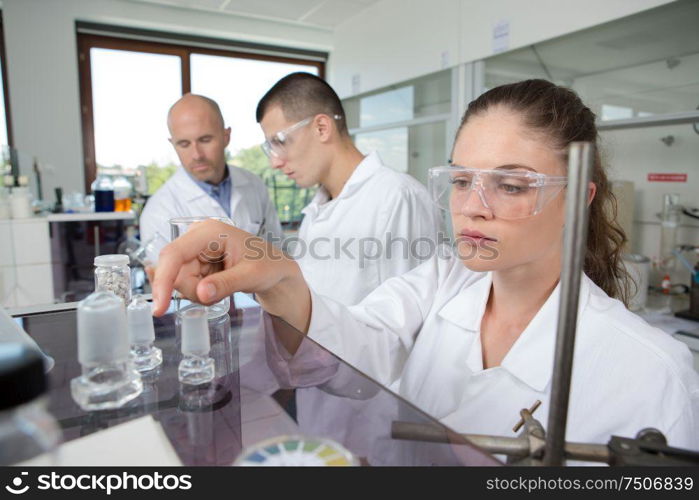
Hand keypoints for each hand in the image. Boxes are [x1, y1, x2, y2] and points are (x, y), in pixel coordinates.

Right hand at [151, 219, 302, 318]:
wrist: (277, 272)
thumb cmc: (270, 266)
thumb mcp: (251, 276)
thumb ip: (225, 284)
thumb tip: (201, 293)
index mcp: (209, 231)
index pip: (174, 254)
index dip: (163, 280)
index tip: (160, 308)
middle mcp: (197, 237)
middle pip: (175, 272)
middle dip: (193, 291)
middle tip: (220, 294)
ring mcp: (195, 250)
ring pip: (180, 282)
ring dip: (199, 294)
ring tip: (225, 287)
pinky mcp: (197, 263)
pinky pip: (187, 285)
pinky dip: (201, 293)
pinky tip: (218, 287)